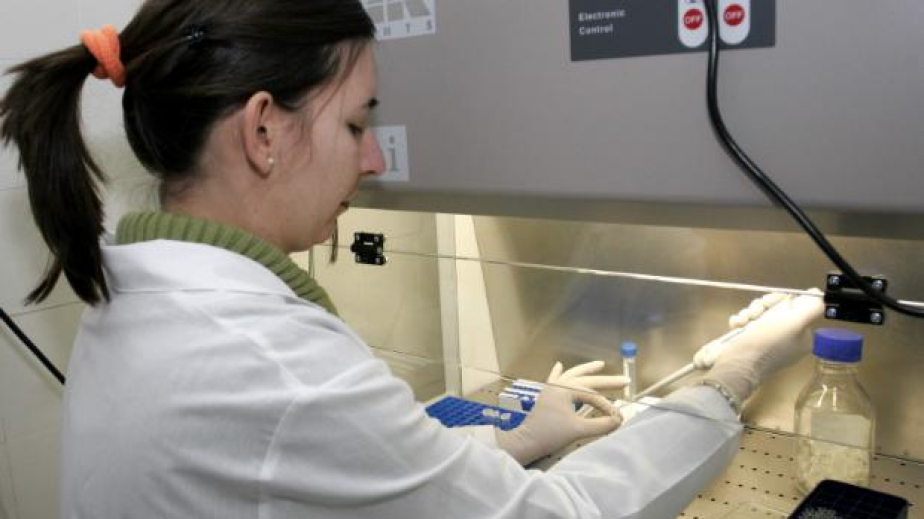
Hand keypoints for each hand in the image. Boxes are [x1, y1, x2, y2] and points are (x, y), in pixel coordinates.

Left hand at [496, 361, 626, 464]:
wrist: (525, 441)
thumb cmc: (549, 434)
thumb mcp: (579, 430)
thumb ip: (601, 424)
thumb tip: (618, 421)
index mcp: (566, 390)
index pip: (593, 396)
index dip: (607, 407)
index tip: (617, 418)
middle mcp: (558, 385)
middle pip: (586, 380)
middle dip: (606, 380)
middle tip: (624, 380)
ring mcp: (550, 389)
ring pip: (572, 375)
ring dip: (586, 370)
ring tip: (600, 364)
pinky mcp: (544, 396)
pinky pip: (554, 379)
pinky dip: (558, 372)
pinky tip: (558, 365)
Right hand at [704, 289, 823, 402]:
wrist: (736, 364)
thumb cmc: (767, 342)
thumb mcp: (795, 322)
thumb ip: (812, 307)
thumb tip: (817, 293)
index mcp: (802, 337)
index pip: (796, 307)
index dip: (781, 300)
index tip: (770, 303)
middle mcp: (787, 340)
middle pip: (777, 309)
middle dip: (763, 307)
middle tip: (756, 313)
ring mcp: (767, 342)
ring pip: (760, 313)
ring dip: (749, 313)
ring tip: (744, 322)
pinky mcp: (750, 343)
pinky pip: (747, 322)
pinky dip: (741, 321)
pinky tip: (737, 325)